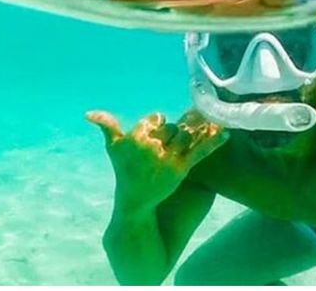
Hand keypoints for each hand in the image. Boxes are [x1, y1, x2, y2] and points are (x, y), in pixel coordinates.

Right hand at [87, 110, 227, 211]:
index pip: (156, 118)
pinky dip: (214, 141)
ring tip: (199, 132)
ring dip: (194, 133)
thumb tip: (89, 113)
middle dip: (174, 132)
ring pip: (187, 135)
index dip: (158, 125)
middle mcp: (150, 146)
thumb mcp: (114, 149)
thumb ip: (107, 127)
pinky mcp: (181, 169)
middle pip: (172, 127)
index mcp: (135, 138)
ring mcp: (167, 157)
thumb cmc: (124, 173)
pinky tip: (226, 133)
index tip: (156, 133)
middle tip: (172, 141)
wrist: (134, 203)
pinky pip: (200, 151)